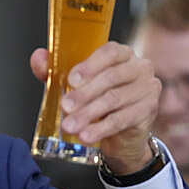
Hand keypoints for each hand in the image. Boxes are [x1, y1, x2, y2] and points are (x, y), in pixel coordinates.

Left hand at [30, 42, 160, 174]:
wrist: (118, 132)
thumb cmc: (95, 99)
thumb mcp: (73, 84)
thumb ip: (54, 69)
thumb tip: (38, 57)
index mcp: (121, 54)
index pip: (110, 53)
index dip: (90, 66)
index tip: (71, 81)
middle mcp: (139, 67)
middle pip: (110, 78)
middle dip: (84, 94)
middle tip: (64, 107)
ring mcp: (148, 88)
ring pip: (114, 100)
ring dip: (88, 114)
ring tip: (69, 125)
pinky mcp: (149, 110)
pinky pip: (122, 120)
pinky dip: (101, 129)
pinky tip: (86, 135)